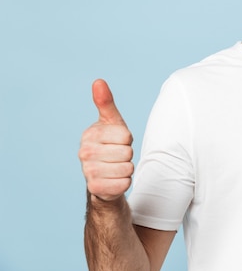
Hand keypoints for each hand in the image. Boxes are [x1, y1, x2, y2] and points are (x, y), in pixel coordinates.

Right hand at [79, 79, 133, 201]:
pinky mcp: (95, 188)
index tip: (118, 141)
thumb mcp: (112, 123)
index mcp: (90, 134)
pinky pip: (124, 184)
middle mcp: (85, 152)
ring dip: (127, 169)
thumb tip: (98, 81)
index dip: (127, 139)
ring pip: (127, 168)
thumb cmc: (110, 145)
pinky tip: (115, 180)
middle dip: (128, 155)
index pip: (126, 135)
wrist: (103, 176)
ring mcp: (88, 171)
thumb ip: (106, 103)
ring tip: (116, 167)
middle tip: (118, 156)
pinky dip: (125, 183)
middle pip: (127, 152)